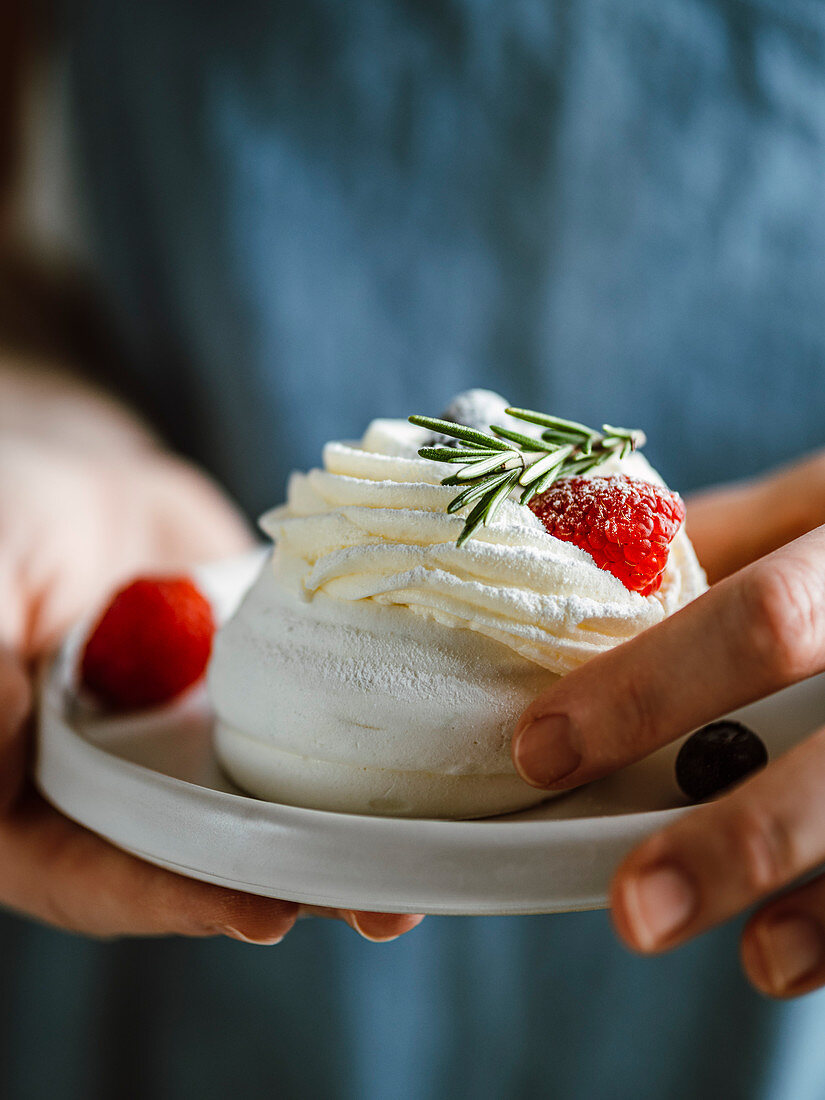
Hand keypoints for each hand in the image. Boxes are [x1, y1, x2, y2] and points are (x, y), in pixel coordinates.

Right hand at [0, 372, 421, 944]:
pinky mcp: (254, 707)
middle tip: (380, 901)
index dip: (172, 898)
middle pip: (199, 865)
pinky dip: (362, 761)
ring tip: (425, 858)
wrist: (75, 474)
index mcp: (27, 796)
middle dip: (290, 888)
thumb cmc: (5, 517)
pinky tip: (430, 766)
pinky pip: (306, 742)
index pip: (91, 876)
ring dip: (343, 843)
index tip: (263, 907)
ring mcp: (191, 753)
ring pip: (267, 816)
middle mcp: (116, 792)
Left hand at [512, 450, 824, 996]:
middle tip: (635, 907)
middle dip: (734, 840)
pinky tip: (790, 949)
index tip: (545, 750)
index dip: (646, 691)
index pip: (762, 623)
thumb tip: (570, 572)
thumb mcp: (818, 511)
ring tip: (742, 955)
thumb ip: (720, 540)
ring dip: (813, 910)